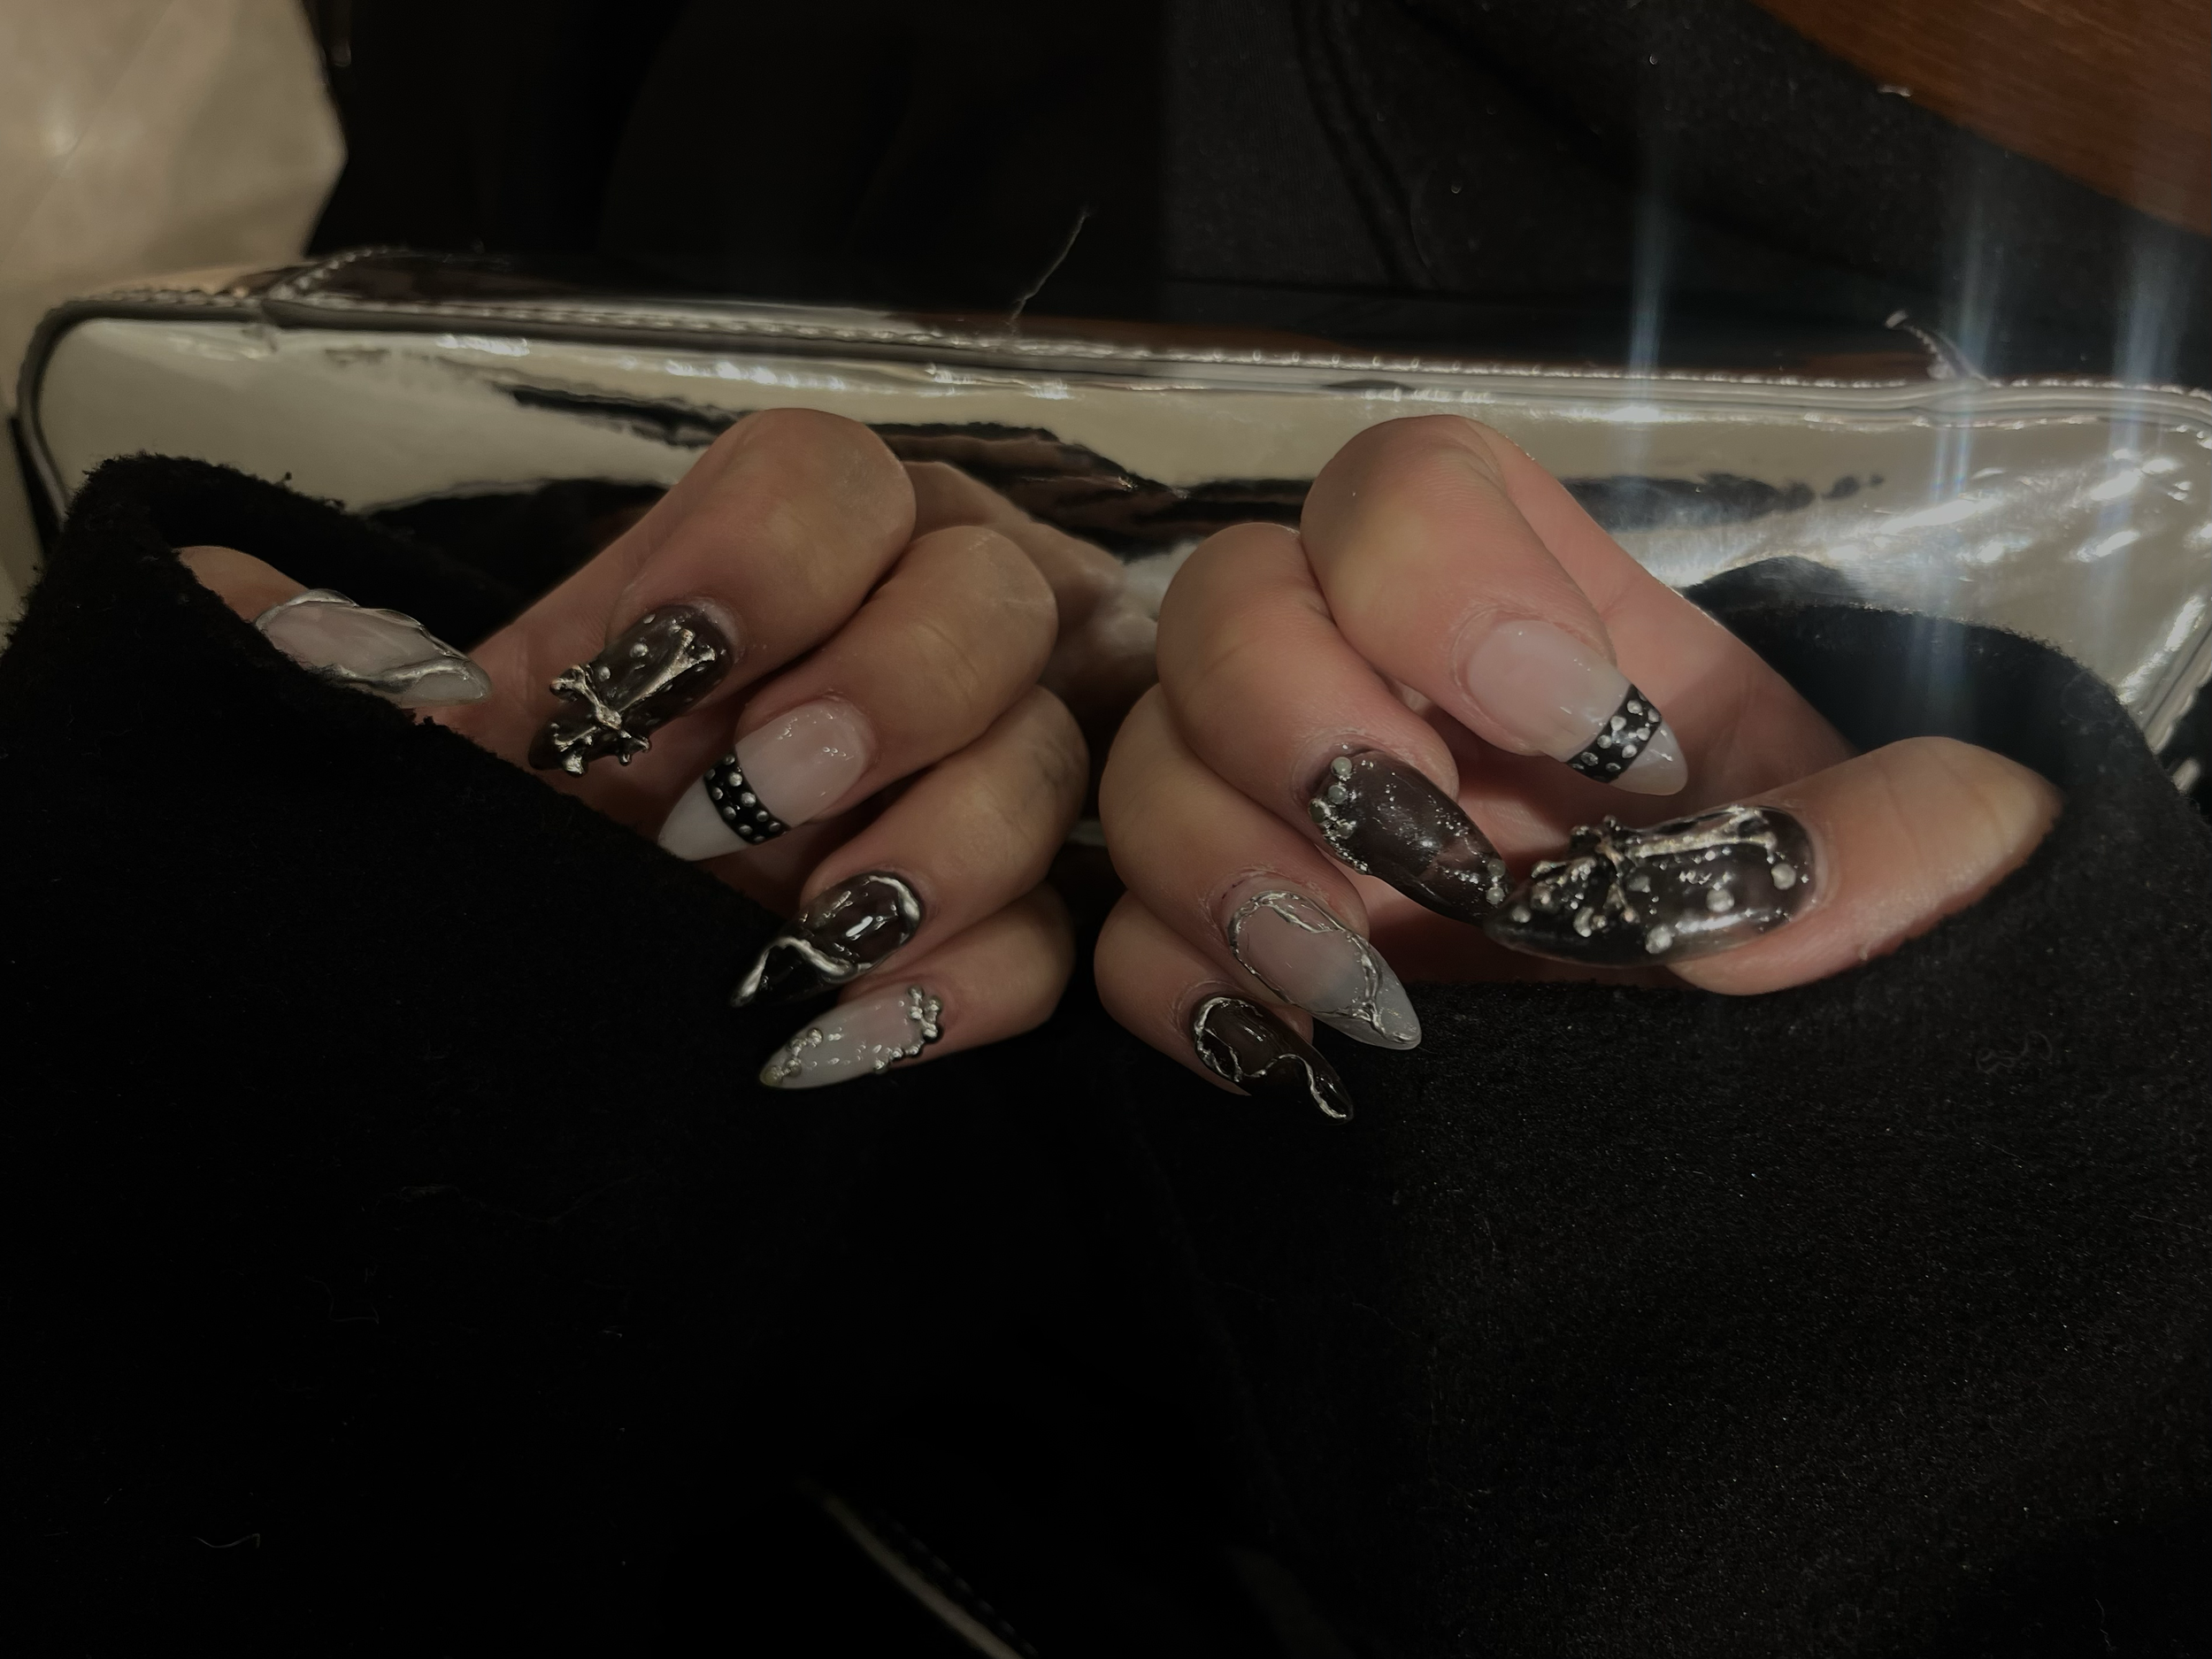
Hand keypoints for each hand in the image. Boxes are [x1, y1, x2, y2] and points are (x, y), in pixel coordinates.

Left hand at [183, 409, 1084, 1089]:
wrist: (608, 971)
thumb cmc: (551, 828)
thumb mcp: (458, 743)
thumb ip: (347, 675)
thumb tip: (266, 630)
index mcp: (782, 550)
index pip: (833, 476)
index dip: (761, 562)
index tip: (641, 684)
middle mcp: (917, 625)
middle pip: (990, 593)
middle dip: (881, 695)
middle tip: (740, 807)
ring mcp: (990, 766)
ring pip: (1050, 760)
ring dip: (932, 849)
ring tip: (786, 945)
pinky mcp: (1017, 914)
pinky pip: (1057, 935)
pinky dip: (960, 987)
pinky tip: (839, 1036)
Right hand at [1095, 416, 2060, 1113]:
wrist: (1773, 1130)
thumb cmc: (1843, 951)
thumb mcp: (1935, 875)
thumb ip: (1913, 846)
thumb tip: (1760, 911)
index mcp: (1554, 628)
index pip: (1408, 482)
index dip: (1444, 574)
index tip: (1585, 739)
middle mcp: (1392, 701)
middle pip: (1228, 597)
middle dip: (1294, 717)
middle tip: (1431, 858)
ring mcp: (1298, 836)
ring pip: (1146, 763)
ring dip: (1229, 869)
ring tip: (1378, 1002)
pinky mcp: (1243, 973)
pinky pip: (1124, 944)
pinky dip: (1191, 992)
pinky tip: (1308, 1061)